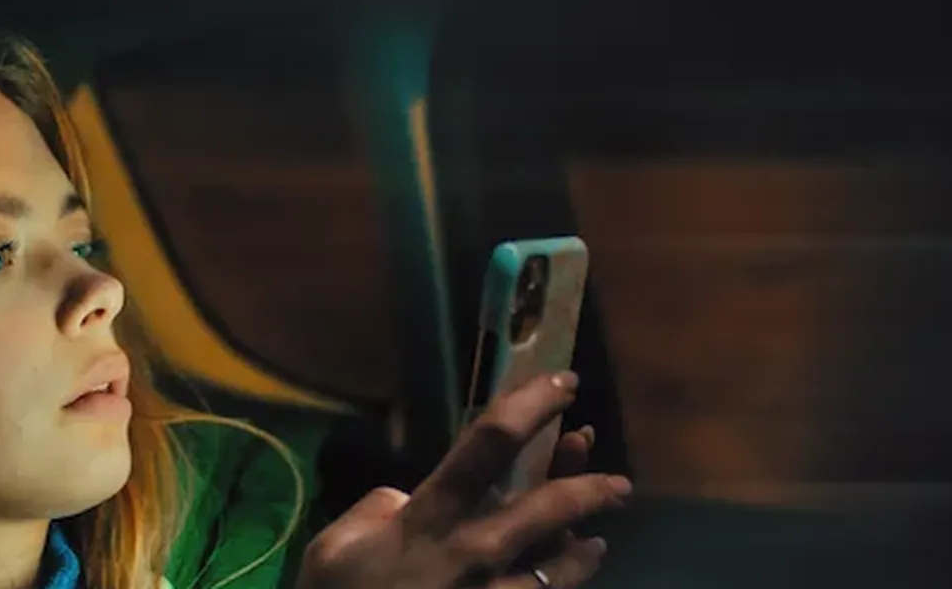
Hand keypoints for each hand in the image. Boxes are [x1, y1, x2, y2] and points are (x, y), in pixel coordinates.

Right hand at [298, 372, 628, 587]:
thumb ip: (374, 513)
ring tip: (598, 540)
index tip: (563, 383)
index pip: (488, 446)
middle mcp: (470, 554)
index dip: (531, 406)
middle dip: (588, 486)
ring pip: (557, 569)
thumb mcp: (332, 550)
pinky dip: (561, 582)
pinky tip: (574, 572)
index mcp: (427, 520)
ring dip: (582, 552)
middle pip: (546, 508)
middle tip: (619, 482)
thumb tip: (402, 499)